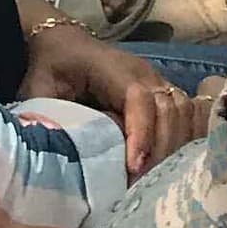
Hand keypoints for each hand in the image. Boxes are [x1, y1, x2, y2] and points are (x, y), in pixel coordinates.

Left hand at [20, 16, 211, 178]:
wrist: (64, 43)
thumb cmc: (50, 67)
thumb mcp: (39, 91)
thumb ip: (49, 117)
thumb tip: (57, 153)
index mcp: (114, 70)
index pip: (139, 99)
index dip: (141, 133)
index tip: (133, 167)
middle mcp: (144, 73)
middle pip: (169, 107)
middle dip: (160, 147)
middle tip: (143, 184)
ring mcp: (157, 81)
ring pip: (183, 110)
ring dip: (173, 145)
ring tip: (157, 177)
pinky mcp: (162, 91)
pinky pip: (186, 113)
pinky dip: (184, 137)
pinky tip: (175, 162)